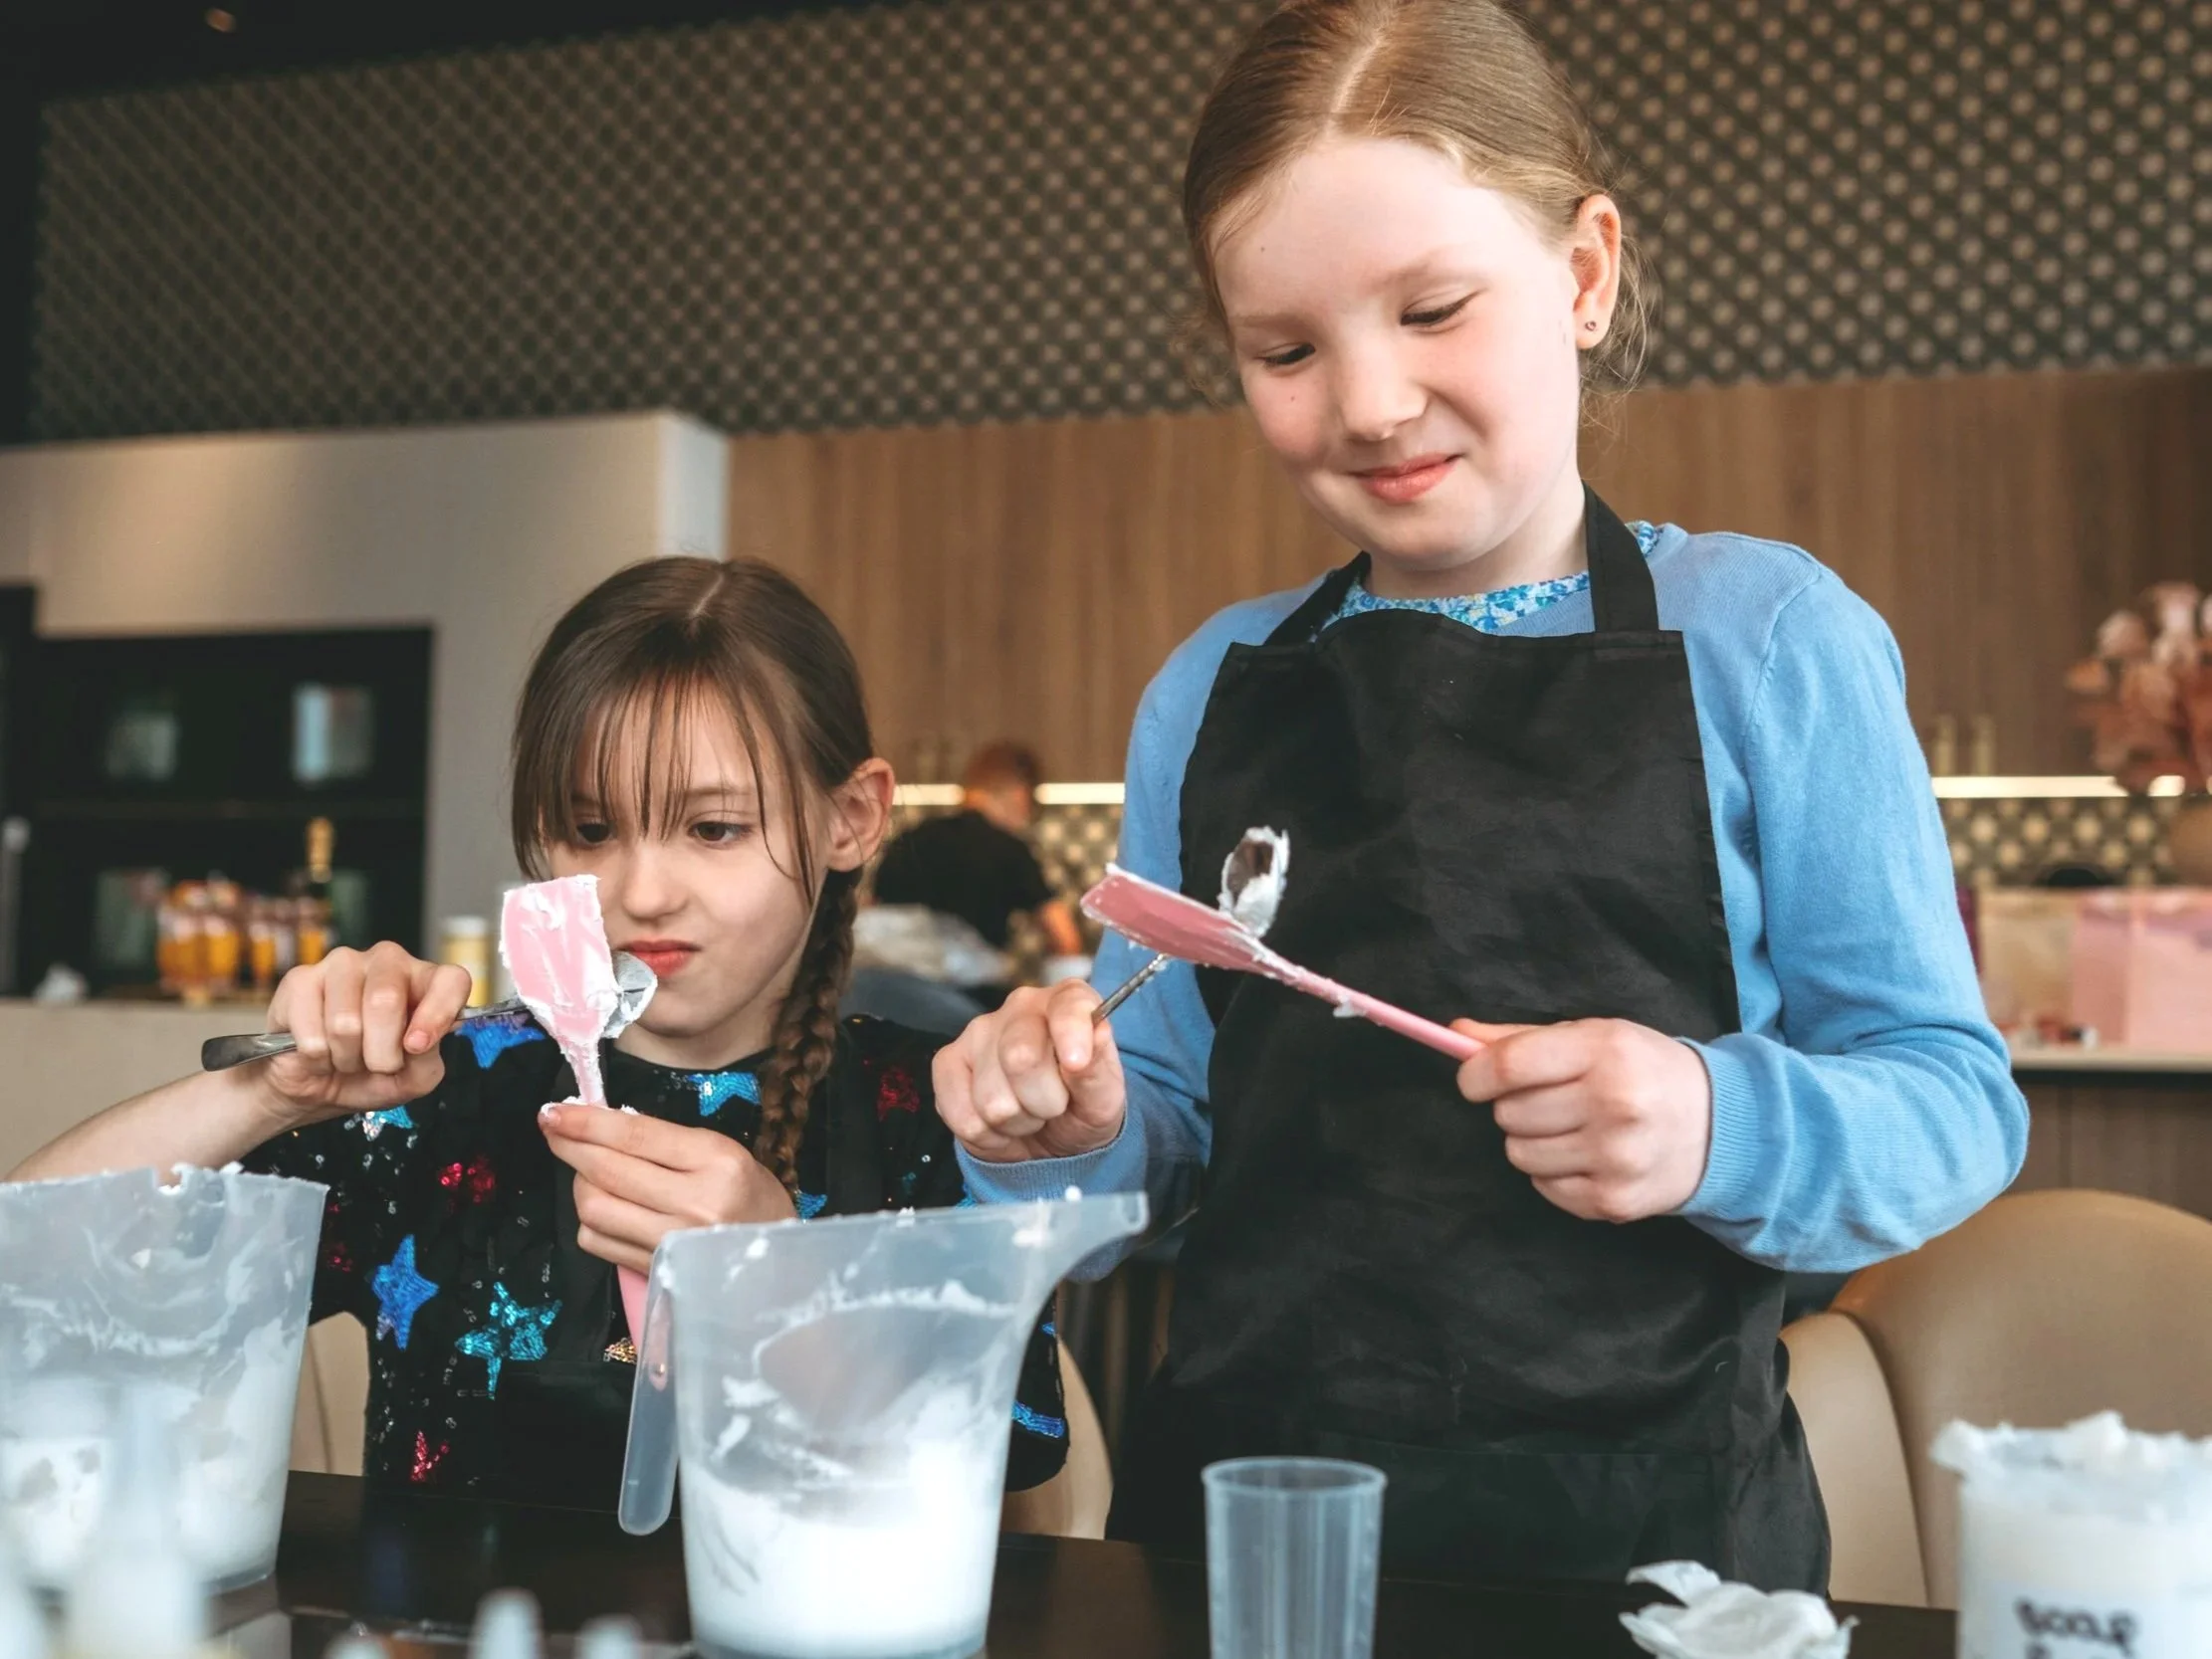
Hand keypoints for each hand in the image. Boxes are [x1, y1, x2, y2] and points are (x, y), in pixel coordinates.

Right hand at [261, 944, 473, 1126]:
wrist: (313, 1089)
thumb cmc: (370, 1076)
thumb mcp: (411, 1081)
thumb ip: (426, 1063)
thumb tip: (418, 1041)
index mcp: (425, 982)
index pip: (451, 979)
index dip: (437, 1012)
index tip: (417, 1046)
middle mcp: (388, 962)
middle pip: (386, 1000)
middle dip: (380, 1052)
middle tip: (374, 1064)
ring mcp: (343, 963)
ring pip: (345, 1020)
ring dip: (345, 1056)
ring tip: (344, 1055)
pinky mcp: (300, 978)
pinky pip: (311, 1030)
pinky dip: (316, 1056)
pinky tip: (317, 1050)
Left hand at [539, 1105, 795, 1272]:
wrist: (779, 1260)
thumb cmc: (750, 1196)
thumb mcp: (722, 1153)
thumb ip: (665, 1141)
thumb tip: (601, 1127)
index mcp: (716, 1161)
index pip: (635, 1135)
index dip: (586, 1122)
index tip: (553, 1110)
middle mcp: (694, 1203)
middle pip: (608, 1172)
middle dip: (570, 1146)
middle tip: (553, 1129)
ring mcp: (672, 1243)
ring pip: (595, 1209)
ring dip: (579, 1184)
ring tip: (587, 1171)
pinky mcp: (656, 1270)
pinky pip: (598, 1242)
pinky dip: (589, 1220)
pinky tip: (602, 1206)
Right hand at [934, 982, 1126, 1162]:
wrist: (1052, 1141)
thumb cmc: (1081, 1108)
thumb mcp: (1104, 1098)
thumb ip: (1099, 1070)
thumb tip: (1097, 1034)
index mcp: (1066, 1003)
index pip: (1067, 1005)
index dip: (1071, 1035)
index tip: (1075, 1064)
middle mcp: (1019, 1008)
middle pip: (1020, 1057)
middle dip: (1044, 1101)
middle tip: (1054, 1106)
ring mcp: (977, 1033)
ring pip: (992, 1099)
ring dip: (1016, 1122)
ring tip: (1028, 1113)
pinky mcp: (946, 1063)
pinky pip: (962, 1116)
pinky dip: (987, 1135)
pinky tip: (1001, 1123)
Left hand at [1452, 1018, 1712, 1223]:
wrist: (1720, 1126)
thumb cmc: (1644, 1070)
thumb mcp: (1593, 1036)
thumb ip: (1521, 1038)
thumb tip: (1455, 1034)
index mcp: (1605, 1051)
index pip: (1508, 1066)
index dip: (1475, 1076)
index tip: (1474, 1080)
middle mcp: (1613, 1104)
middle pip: (1509, 1113)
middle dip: (1515, 1106)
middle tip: (1553, 1100)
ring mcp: (1615, 1158)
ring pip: (1518, 1154)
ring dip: (1533, 1141)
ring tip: (1574, 1128)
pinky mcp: (1613, 1201)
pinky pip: (1543, 1187)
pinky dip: (1554, 1174)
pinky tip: (1589, 1156)